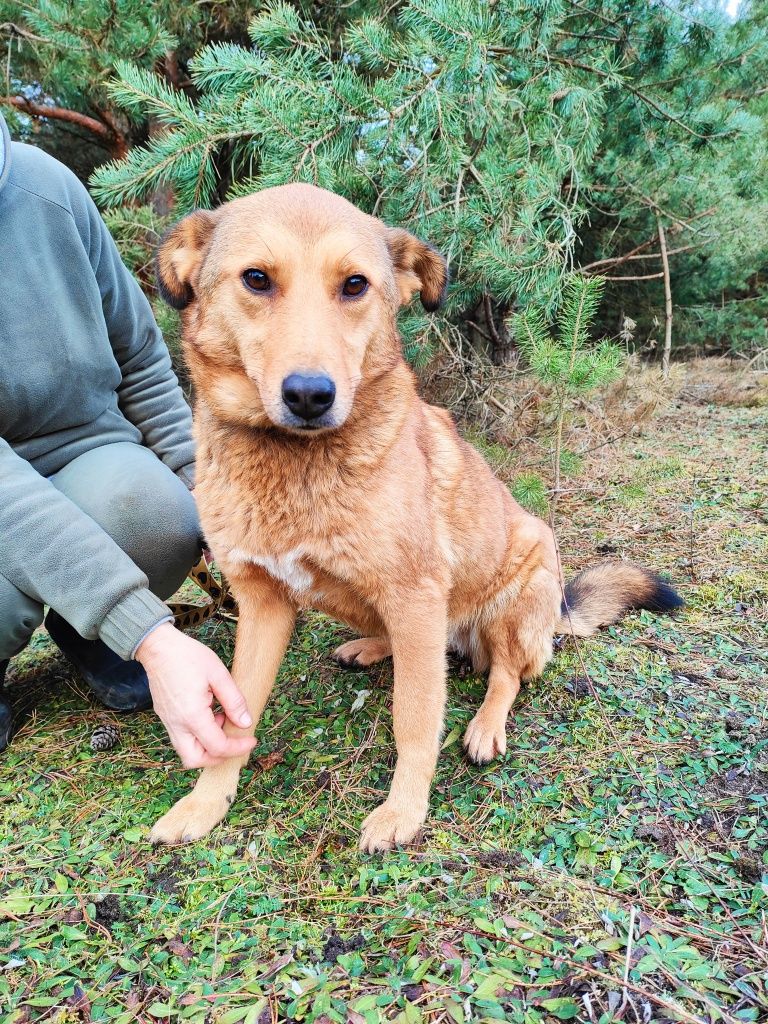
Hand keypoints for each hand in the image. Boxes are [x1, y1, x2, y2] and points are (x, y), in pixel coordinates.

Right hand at [136, 622, 254, 768]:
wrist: (158, 647)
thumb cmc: (187, 656)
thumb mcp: (218, 674)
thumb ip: (234, 701)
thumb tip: (245, 723)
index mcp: (192, 716)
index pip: (217, 746)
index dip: (238, 747)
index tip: (251, 739)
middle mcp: (177, 725)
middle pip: (195, 760)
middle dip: (217, 757)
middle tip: (234, 742)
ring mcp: (168, 722)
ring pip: (186, 752)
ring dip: (207, 747)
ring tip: (221, 720)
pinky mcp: (165, 717)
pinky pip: (181, 738)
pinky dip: (197, 736)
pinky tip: (209, 714)